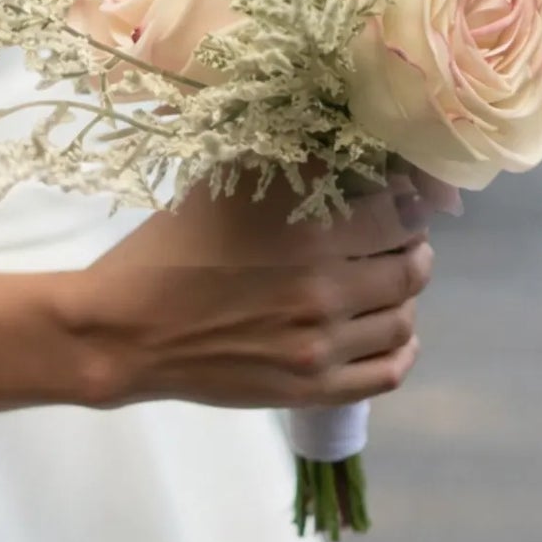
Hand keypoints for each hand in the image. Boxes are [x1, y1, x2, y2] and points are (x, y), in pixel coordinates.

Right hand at [59, 174, 433, 410]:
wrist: (127, 329)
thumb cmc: (173, 247)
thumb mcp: (231, 183)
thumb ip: (296, 165)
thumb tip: (355, 152)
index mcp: (310, 232)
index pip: (402, 213)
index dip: (409, 202)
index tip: (399, 197)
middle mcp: (326, 289)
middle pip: (412, 267)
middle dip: (414, 246)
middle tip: (398, 238)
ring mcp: (322, 346)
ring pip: (404, 319)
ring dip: (407, 296)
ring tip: (388, 281)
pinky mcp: (312, 389)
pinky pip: (388, 374)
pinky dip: (402, 349)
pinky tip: (392, 331)